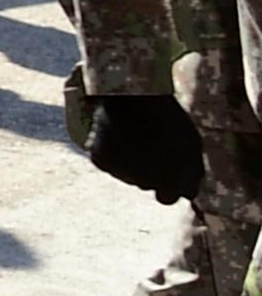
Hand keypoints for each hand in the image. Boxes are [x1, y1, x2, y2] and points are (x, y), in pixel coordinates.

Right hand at [85, 92, 207, 202]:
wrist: (134, 97)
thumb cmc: (168, 119)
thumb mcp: (191, 146)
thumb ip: (192, 173)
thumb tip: (188, 193)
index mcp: (171, 182)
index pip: (170, 198)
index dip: (170, 185)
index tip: (170, 170)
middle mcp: (145, 184)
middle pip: (146, 186)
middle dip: (150, 173)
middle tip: (151, 148)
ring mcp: (121, 173)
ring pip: (127, 174)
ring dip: (132, 162)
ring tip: (136, 136)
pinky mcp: (101, 162)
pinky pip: (109, 163)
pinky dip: (113, 153)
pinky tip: (119, 136)